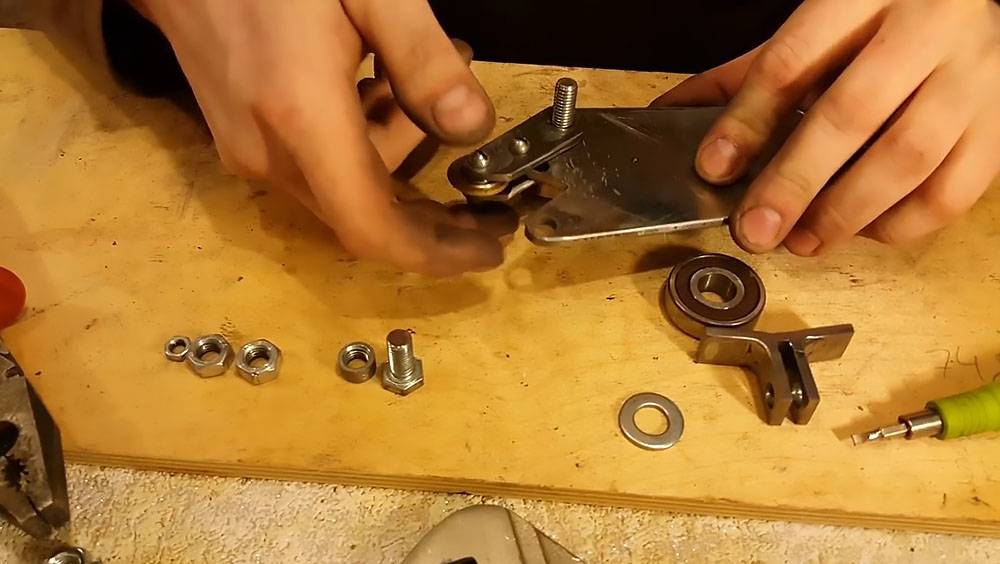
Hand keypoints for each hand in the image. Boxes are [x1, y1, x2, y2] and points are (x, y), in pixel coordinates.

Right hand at [130, 0, 504, 274]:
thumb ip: (422, 58)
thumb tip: (472, 127)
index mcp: (300, 117)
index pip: (372, 226)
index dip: (435, 253)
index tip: (488, 249)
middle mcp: (268, 152)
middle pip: (366, 213)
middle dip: (435, 214)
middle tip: (492, 197)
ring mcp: (248, 151)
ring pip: (345, 188)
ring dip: (400, 157)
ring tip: (430, 89)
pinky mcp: (241, 141)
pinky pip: (317, 168)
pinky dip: (364, 148)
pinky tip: (379, 89)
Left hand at [654, 0, 999, 254]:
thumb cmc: (878, 18)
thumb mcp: (813, 28)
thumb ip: (748, 75)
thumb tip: (673, 115)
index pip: (794, 60)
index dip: (748, 120)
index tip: (714, 166)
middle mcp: (928, 30)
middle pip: (852, 112)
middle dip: (795, 181)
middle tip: (755, 229)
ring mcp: (973, 77)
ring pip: (910, 156)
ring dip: (846, 212)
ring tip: (800, 240)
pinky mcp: (998, 124)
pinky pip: (955, 189)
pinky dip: (903, 222)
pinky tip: (862, 230)